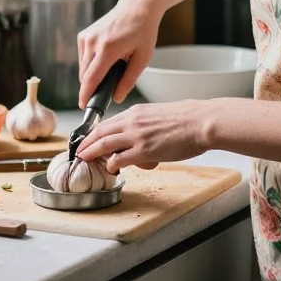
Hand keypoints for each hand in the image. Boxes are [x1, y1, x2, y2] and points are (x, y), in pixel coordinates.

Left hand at [77, 100, 212, 173]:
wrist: (201, 121)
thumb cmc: (189, 119)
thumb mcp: (161, 115)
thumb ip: (147, 124)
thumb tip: (144, 136)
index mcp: (137, 112)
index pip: (109, 122)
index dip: (96, 132)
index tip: (90, 139)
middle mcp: (132, 121)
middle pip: (101, 132)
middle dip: (87, 142)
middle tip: (79, 151)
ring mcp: (136, 136)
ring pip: (104, 144)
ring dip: (92, 153)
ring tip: (84, 159)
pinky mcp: (143, 150)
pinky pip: (119, 159)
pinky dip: (111, 164)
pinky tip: (111, 169)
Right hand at [78, 0, 164, 108]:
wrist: (137, 7)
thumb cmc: (143, 31)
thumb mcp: (142, 59)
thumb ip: (128, 80)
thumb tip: (116, 98)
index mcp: (108, 48)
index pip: (91, 78)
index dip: (86, 95)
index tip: (83, 106)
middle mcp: (92, 42)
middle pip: (85, 75)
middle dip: (93, 86)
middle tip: (110, 87)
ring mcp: (86, 37)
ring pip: (83, 68)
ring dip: (93, 74)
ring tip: (112, 68)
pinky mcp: (83, 35)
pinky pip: (83, 58)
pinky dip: (91, 64)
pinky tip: (106, 59)